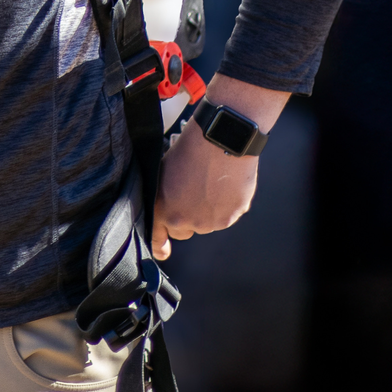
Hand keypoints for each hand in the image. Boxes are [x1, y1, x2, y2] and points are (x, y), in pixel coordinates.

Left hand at [151, 75, 289, 260]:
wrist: (220, 139)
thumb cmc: (189, 150)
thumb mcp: (163, 172)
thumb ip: (163, 197)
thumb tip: (167, 205)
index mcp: (165, 211)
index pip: (158, 238)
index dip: (160, 245)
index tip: (163, 252)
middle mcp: (188, 222)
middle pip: (185, 230)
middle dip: (188, 218)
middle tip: (192, 195)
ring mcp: (212, 222)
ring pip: (208, 224)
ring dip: (208, 212)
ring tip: (211, 185)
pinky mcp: (233, 216)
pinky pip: (227, 215)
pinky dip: (226, 205)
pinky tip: (225, 185)